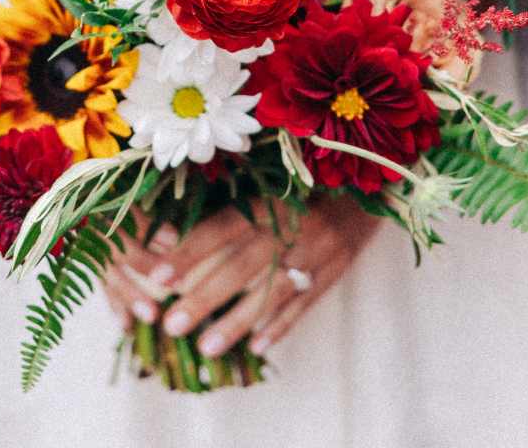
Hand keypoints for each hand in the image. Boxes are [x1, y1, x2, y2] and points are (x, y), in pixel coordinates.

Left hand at [102, 195, 380, 357]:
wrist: (367, 183)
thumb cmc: (303, 178)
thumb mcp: (268, 178)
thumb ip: (227, 200)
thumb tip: (170, 226)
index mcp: (268, 197)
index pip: (222, 227)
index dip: (190, 250)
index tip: (160, 276)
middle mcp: (290, 226)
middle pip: (241, 267)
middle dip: (205, 298)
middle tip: (171, 324)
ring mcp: (315, 252)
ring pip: (270, 293)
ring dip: (237, 323)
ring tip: (205, 348)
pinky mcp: (334, 271)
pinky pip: (304, 304)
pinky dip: (281, 326)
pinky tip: (257, 348)